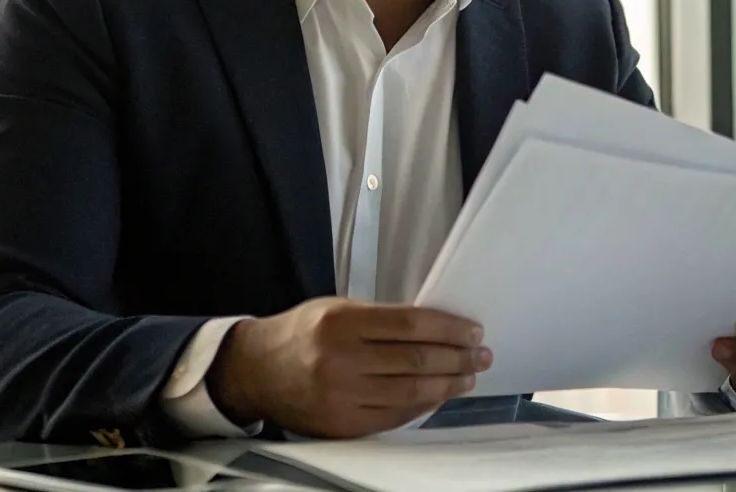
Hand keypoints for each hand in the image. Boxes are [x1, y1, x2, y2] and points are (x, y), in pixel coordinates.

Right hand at [209, 297, 489, 438]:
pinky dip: (422, 407)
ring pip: (411, 393)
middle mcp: (340, 360)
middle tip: (480, 355)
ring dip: (448, 385)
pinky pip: (394, 417)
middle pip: (416, 360)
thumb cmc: (301, 334)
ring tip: (467, 377)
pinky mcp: (342, 425)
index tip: (473, 331)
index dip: (449, 329)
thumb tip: (436, 328)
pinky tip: (437, 396)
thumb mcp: (337, 309)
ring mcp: (341, 397)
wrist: (255, 371)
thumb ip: (382, 318)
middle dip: (457, 358)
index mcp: (341, 322)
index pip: (411, 324)